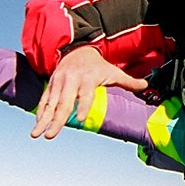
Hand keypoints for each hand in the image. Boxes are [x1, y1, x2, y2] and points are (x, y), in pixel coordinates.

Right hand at [31, 45, 147, 138]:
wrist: (76, 49)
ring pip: (50, 104)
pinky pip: (44, 100)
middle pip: (64, 103)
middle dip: (57, 120)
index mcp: (88, 78)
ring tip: (36, 135)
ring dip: (43, 120)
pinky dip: (40, 113)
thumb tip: (147, 86)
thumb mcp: (113, 71)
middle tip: (51, 136)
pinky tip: (37, 126)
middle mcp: (71, 80)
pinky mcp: (51, 85)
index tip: (80, 119)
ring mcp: (58, 83)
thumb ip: (128, 81)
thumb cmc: (97, 65)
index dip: (83, 106)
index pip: (86, 94)